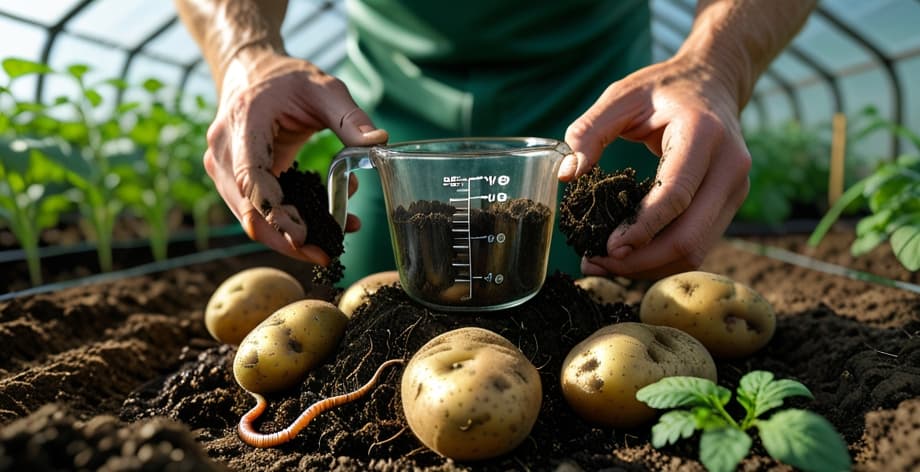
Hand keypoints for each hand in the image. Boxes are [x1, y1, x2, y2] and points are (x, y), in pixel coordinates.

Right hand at [204, 51, 387, 264]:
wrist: (251, 72)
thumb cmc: (287, 78)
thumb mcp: (323, 87)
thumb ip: (349, 116)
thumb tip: (379, 141)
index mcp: (244, 122)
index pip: (252, 176)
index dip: (274, 209)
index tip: (301, 233)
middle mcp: (225, 151)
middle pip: (248, 210)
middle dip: (286, 239)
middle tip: (325, 254)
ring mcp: (224, 169)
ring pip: (249, 219)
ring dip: (288, 237)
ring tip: (331, 244)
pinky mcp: (233, 182)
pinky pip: (256, 212)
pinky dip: (286, 225)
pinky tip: (321, 227)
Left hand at [560, 56, 750, 278]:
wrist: (713, 82)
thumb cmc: (663, 89)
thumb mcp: (621, 95)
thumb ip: (589, 130)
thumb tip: (568, 175)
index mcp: (704, 134)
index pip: (675, 195)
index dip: (642, 228)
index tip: (608, 248)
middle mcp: (730, 166)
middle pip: (689, 236)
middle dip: (641, 260)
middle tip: (596, 262)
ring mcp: (735, 188)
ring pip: (696, 250)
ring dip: (650, 266)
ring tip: (606, 263)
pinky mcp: (730, 204)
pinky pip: (698, 244)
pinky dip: (663, 258)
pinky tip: (630, 254)